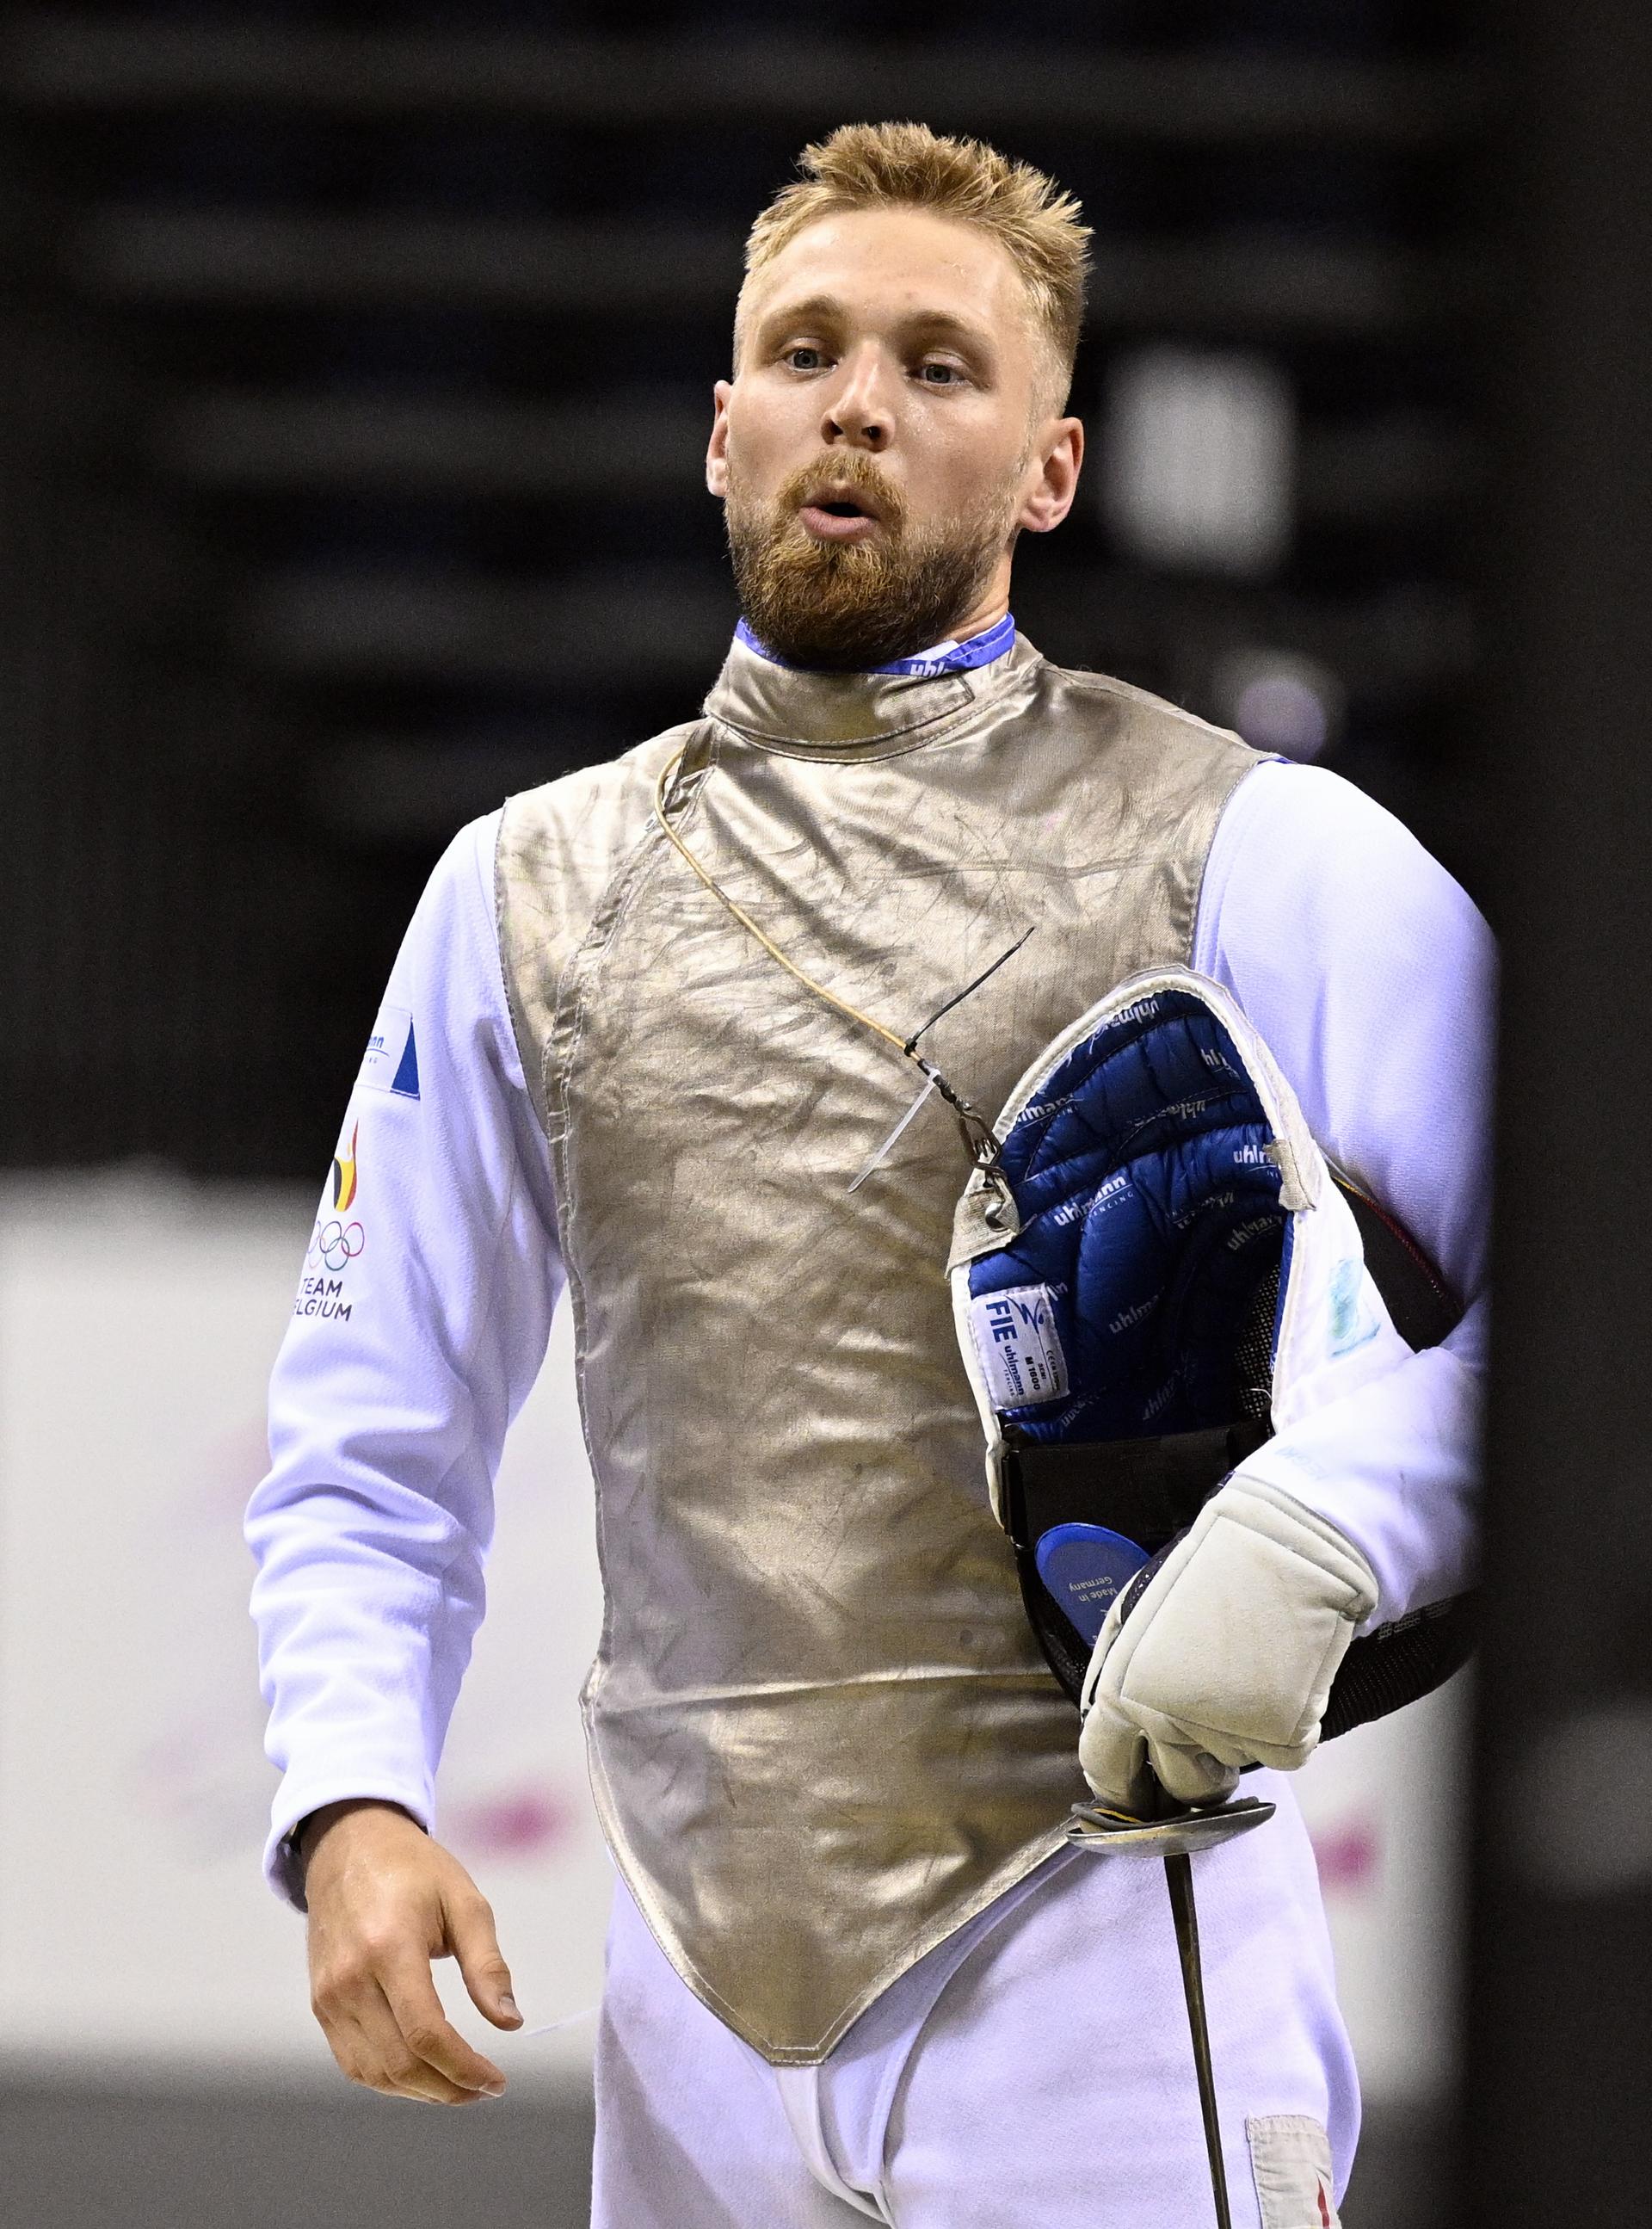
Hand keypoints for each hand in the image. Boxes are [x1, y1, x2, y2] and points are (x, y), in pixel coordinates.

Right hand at [301, 1800, 522, 2105]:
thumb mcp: (464, 1900)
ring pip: (373, 2073)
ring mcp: (329, 1995)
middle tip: (485, 2089)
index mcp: (390, 1946)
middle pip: (399, 2063)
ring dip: (420, 2092)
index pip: (425, 2033)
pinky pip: (352, 2062)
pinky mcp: (320, 2004)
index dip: (464, 2068)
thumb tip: (511, 2023)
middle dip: (448, 2089)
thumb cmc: (414, 1869)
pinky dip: (389, 2080)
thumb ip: (487, 1964)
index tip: (496, 2081)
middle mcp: (351, 1978)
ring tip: (459, 2087)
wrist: (348, 1846)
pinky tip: (423, 2073)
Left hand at [1077, 1475, 1378, 1812]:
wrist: (1284, 1549)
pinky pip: (1281, 1756)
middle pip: (1179, 1785)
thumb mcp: (1133, 1617)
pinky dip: (1285, 1730)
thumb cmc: (1205, 1572)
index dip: (1123, 1782)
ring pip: (1232, 1765)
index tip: (1139, 1783)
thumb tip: (1112, 1730)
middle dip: (1193, 1768)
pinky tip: (1281, 1681)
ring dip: (1239, 1736)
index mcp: (1123, 1692)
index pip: (1107, 1769)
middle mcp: (1170, 1722)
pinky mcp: (1283, 1738)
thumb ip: (1117, 1679)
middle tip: (1212, 1722)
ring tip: (1249, 1676)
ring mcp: (1228, 1734)